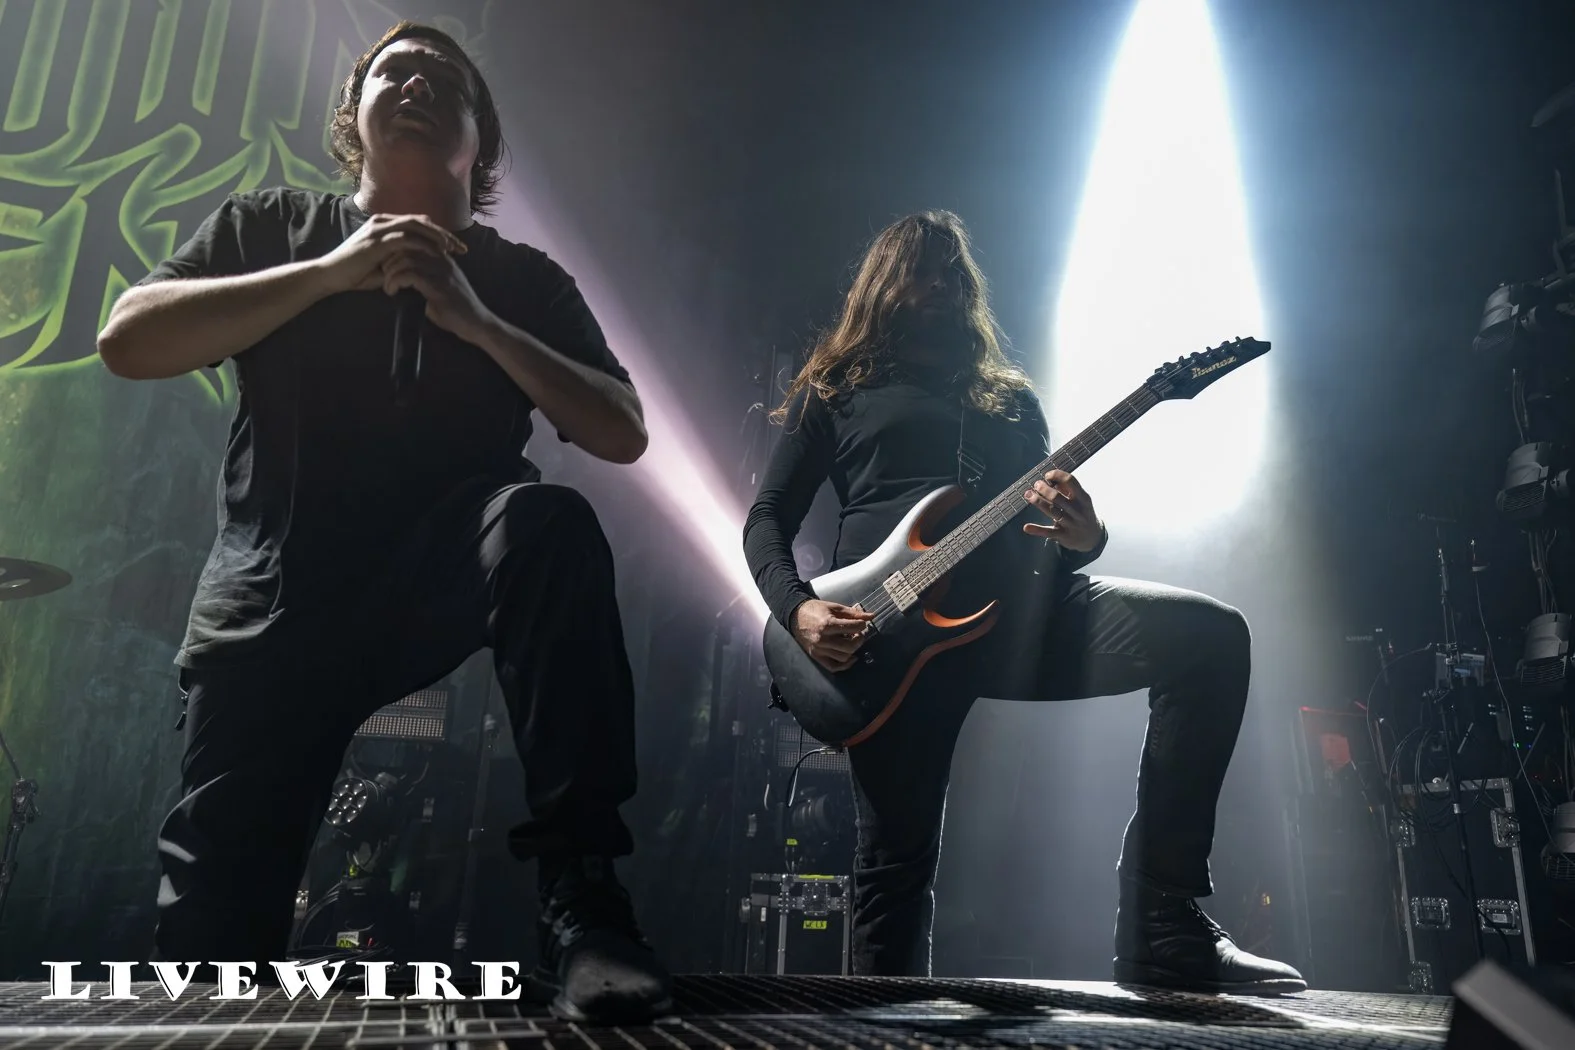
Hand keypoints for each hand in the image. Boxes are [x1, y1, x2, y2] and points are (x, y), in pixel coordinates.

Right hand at [316, 214, 465, 294]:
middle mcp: (382, 222)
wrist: (329, 276)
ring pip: (416, 225)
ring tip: (454, 250)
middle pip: (421, 221)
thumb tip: (417, 268)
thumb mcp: (382, 265)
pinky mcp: (376, 241)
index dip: (438, 233)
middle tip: (462, 248)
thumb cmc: (354, 274)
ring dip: (437, 237)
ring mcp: (378, 229)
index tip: (456, 248)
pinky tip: (437, 254)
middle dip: (444, 234)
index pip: (417, 223)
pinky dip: (424, 245)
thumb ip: (399, 261)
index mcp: (383, 224)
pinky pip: (406, 238)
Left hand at [380, 243, 494, 344]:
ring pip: (405, 259)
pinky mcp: (438, 285)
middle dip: (389, 260)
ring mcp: (441, 271)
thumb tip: (401, 279)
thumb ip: (422, 280)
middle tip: (383, 277)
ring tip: (387, 287)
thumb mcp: (439, 289)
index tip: (385, 267)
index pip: (413, 241)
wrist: (477, 324)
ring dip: (390, 272)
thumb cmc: (457, 310)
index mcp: (442, 257)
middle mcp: (442, 259)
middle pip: (407, 246)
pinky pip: (408, 274)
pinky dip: (394, 282)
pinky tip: (392, 292)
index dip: (394, 252)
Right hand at [791, 599, 875, 671]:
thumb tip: (871, 616)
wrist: (796, 615)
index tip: (862, 623)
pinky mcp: (816, 656)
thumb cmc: (815, 609)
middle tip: (859, 633)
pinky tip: (851, 657)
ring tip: (852, 641)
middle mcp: (823, 639)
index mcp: (827, 624)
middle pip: (850, 646)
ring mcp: (819, 650)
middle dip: (859, 639)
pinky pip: (833, 667)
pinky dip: (845, 665)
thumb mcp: (834, 607)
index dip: (862, 625)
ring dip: (853, 650)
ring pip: (843, 657)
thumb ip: (853, 613)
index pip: (853, 628)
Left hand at [1023, 468, 1101, 550]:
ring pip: (1052, 511)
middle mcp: (1078, 511)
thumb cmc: (1082, 513)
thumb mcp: (1081, 500)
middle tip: (1036, 485)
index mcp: (1083, 499)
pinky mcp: (1063, 536)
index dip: (1057, 475)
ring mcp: (1071, 524)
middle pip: (1058, 497)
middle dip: (1044, 489)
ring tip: (1028, 494)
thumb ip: (1068, 489)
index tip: (1047, 475)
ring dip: (1038, 502)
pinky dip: (1037, 530)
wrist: (1092, 538)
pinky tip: (1026, 527)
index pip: (1071, 482)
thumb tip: (1052, 478)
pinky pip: (1049, 532)